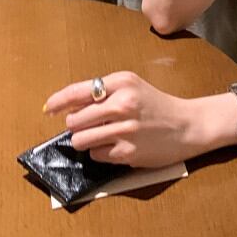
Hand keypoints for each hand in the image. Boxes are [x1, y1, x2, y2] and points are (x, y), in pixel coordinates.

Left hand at [42, 70, 203, 168]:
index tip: (49, 109)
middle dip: (77, 126)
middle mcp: (122, 103)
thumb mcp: (133, 87)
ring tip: (102, 137)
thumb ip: (104, 93)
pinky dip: (101, 153)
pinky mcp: (127, 152)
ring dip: (85, 141)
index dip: (59, 101)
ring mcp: (124, 129)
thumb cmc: (157, 106)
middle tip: (91, 126)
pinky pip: (95, 155)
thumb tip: (67, 108)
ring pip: (80, 140)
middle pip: (75, 120)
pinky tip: (117, 147)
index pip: (78, 91)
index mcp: (122, 82)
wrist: (187, 125)